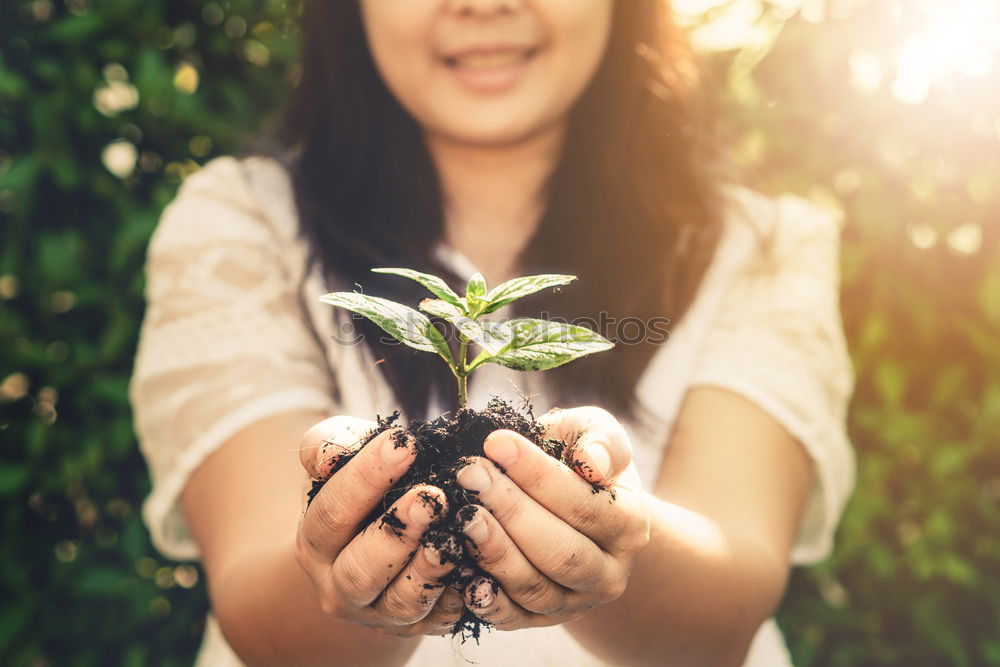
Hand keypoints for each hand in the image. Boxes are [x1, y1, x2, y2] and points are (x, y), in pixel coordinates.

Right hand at [295, 416, 466, 636]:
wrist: (375, 548)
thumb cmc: (362, 489)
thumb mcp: (342, 461)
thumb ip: (331, 445)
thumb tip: (328, 456)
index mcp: (316, 540)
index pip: (333, 512)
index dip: (366, 478)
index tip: (406, 444)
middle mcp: (339, 585)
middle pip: (362, 568)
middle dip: (398, 532)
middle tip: (432, 499)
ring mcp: (379, 613)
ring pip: (402, 602)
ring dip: (430, 570)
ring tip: (454, 536)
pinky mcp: (418, 627)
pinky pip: (441, 619)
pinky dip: (460, 597)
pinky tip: (478, 570)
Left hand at [454, 406, 650, 629]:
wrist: (574, 508)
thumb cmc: (578, 460)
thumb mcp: (596, 435)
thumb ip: (600, 440)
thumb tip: (590, 463)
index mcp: (629, 525)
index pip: (584, 505)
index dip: (537, 475)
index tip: (495, 442)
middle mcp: (609, 573)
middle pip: (559, 551)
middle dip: (510, 511)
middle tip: (469, 475)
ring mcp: (575, 602)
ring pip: (534, 587)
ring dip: (494, 551)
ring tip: (462, 514)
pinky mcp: (540, 620)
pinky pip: (513, 618)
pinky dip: (487, 601)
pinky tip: (463, 575)